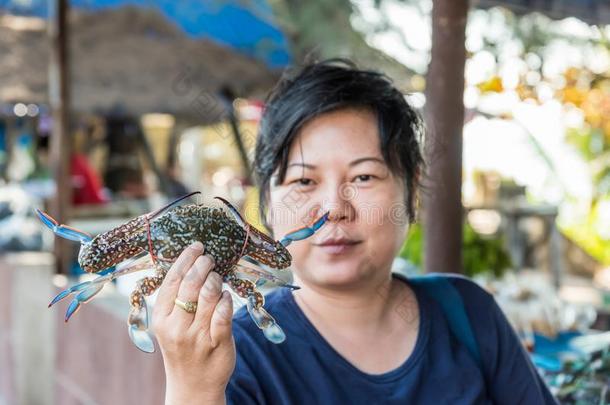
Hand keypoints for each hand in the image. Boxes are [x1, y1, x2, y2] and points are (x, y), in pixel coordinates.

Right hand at [152, 242, 234, 404]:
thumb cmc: (182, 348)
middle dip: (203, 265)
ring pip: (209, 295)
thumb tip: (190, 263)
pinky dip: (227, 300)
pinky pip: (224, 313)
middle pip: (190, 285)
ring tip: (217, 277)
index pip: (172, 281)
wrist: (192, 386)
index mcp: (161, 318)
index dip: (185, 259)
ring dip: (216, 280)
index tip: (196, 246)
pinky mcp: (218, 343)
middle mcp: (176, 326)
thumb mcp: (169, 325)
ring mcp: (197, 336)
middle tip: (209, 259)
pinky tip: (227, 296)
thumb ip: (176, 299)